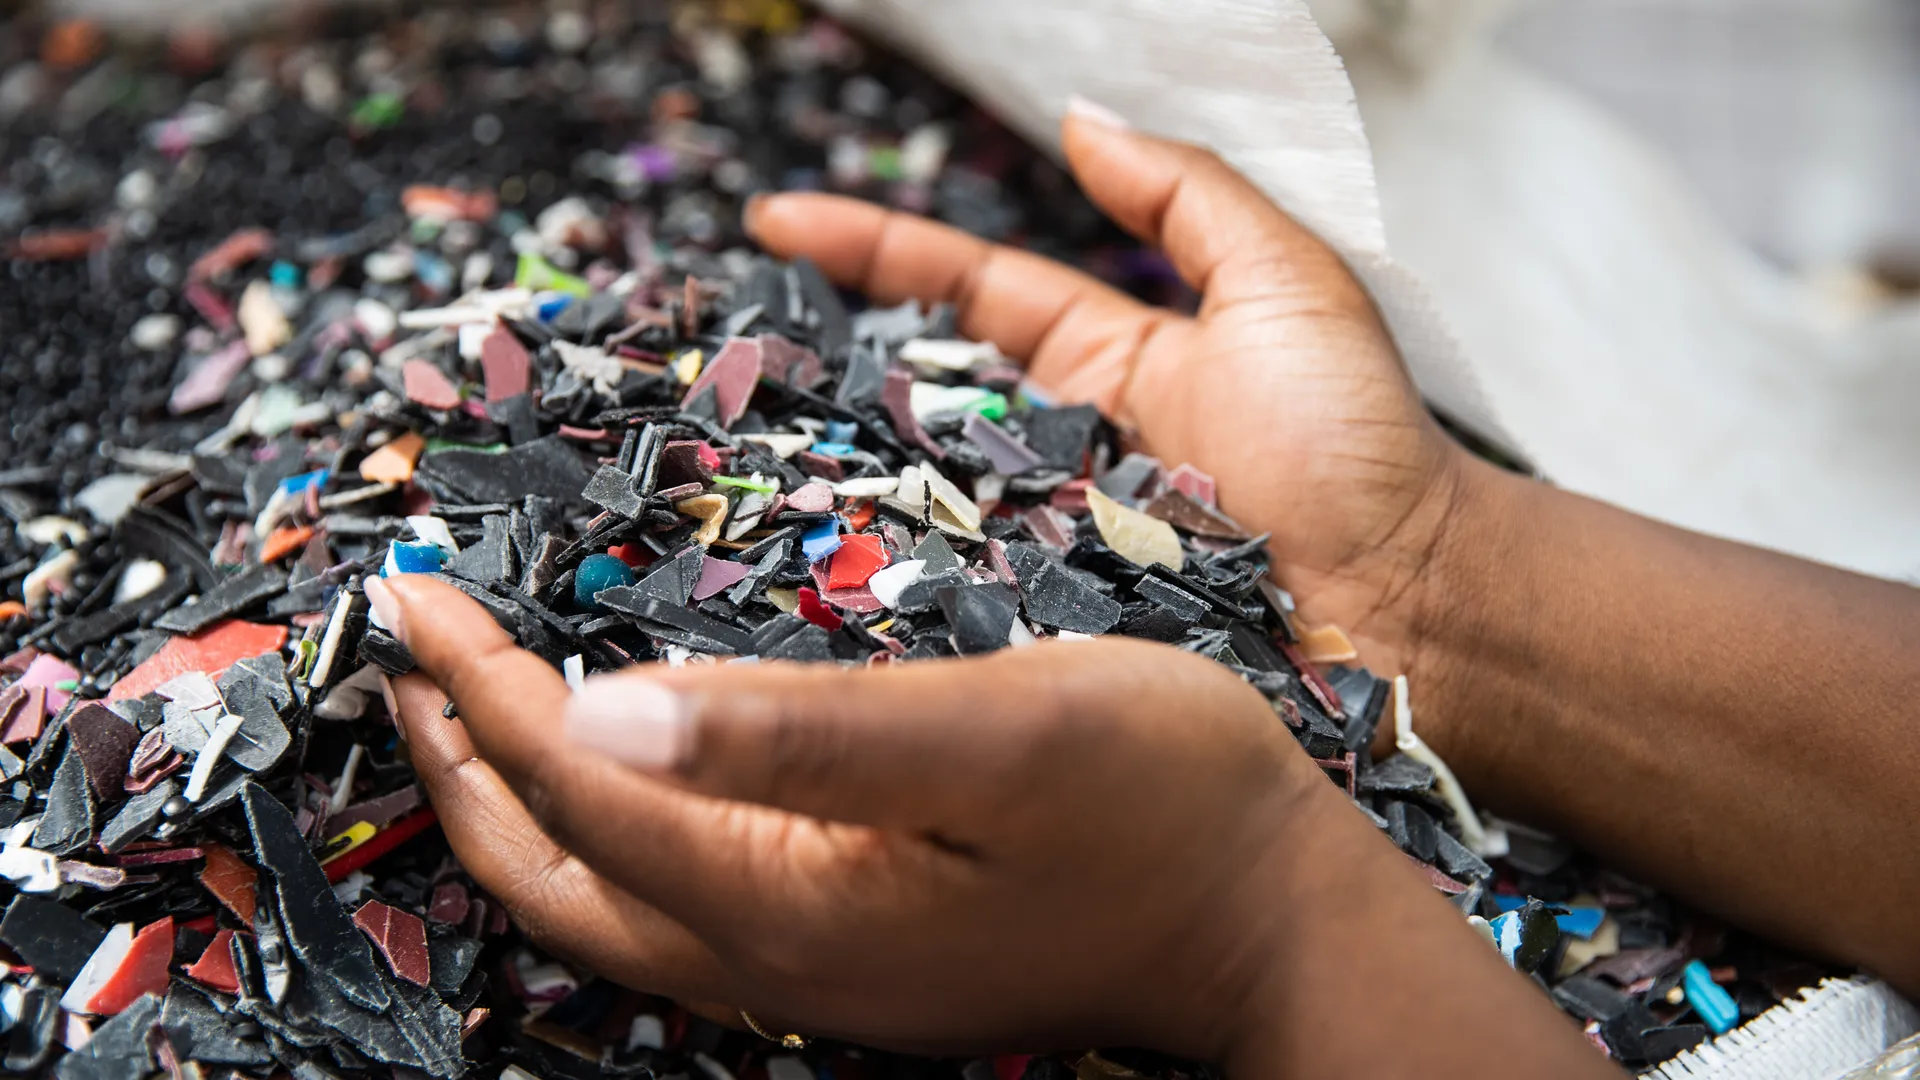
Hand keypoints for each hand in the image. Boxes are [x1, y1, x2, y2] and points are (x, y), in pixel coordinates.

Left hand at [379, 574, 1374, 1062]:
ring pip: (603, 901)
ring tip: (470, 715)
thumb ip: (804, 730)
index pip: (584, 785)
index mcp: (790, 905)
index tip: (417, 596)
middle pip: (555, 874)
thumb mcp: (1001, 733)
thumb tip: (603, 711)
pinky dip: (603, 827)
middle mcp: (778, 964)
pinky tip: (618, 773)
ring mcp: (816, 976)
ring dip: (516, 804)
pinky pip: (672, 903)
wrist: (1276, 919)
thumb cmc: (1166, 801)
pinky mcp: (854, 957)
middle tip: (408, 657)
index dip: (487, 689)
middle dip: (459, 764)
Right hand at [747, 101, 1468, 679]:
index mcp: (1106, 362)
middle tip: (711, 345)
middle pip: (913, 395)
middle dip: (815, 366)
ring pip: (912, 498)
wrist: (1417, 607)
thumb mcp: (1285, 285)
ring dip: (824, 474)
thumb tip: (1080, 119)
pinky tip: (799, 562)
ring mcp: (1042, 544)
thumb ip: (1184, 198)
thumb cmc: (1362, 451)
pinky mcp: (1046, 630)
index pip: (964, 289)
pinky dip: (879, 578)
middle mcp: (1055, 452)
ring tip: (720, 444)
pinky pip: (949, 597)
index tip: (772, 226)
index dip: (871, 251)